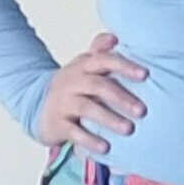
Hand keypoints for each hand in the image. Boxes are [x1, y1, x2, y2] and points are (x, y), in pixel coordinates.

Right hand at [35, 32, 147, 153]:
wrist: (38, 105)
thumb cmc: (74, 86)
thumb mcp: (85, 66)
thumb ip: (100, 51)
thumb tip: (115, 36)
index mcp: (84, 65)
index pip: (104, 60)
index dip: (124, 66)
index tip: (145, 75)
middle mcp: (72, 81)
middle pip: (98, 86)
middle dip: (121, 97)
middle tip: (142, 111)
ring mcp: (63, 102)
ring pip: (86, 108)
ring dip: (109, 119)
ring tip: (128, 129)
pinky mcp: (57, 123)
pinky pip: (73, 132)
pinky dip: (90, 140)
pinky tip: (106, 148)